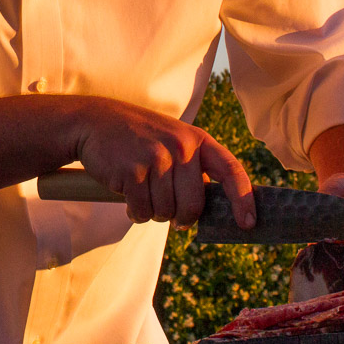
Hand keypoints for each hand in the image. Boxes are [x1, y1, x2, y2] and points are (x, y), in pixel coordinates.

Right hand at [72, 97, 254, 229]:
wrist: (94, 121)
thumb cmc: (138, 137)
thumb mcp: (173, 140)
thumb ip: (194, 168)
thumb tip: (211, 209)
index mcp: (196, 139)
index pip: (231, 170)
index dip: (243, 199)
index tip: (248, 223)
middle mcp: (180, 147)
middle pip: (193, 206)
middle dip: (182, 218)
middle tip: (171, 213)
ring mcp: (156, 157)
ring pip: (166, 212)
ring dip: (154, 212)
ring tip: (143, 192)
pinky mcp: (132, 171)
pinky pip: (142, 211)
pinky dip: (136, 212)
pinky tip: (128, 196)